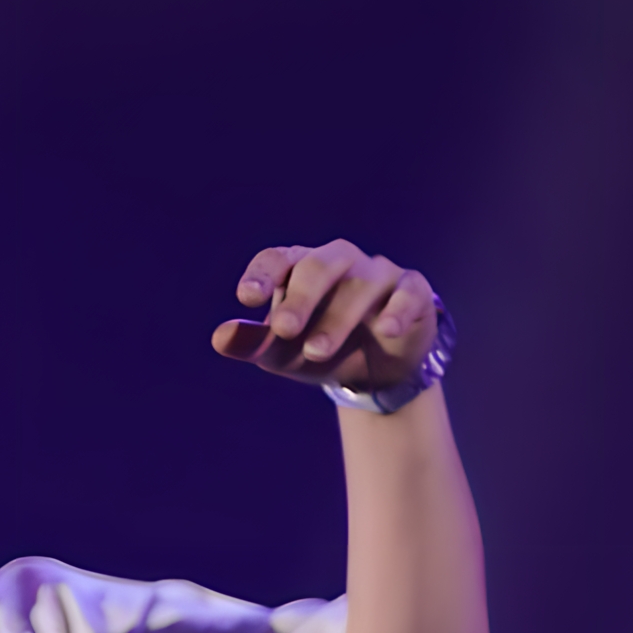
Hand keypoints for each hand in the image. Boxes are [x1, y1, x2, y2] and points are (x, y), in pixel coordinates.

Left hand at [211, 240, 438, 393]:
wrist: (374, 373)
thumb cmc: (319, 350)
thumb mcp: (281, 353)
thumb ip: (253, 342)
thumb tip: (219, 337)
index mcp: (300, 268)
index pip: (278, 259)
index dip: (262, 274)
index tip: (247, 297)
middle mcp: (339, 263)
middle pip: (317, 265)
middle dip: (300, 297)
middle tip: (285, 329)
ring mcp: (378, 274)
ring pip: (360, 283)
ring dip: (338, 317)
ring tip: (315, 352)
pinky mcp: (413, 292)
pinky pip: (408, 291)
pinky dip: (398, 308)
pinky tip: (386, 329)